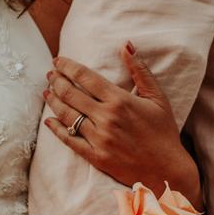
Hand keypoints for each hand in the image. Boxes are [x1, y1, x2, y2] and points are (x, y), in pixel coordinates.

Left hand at [43, 43, 202, 206]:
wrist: (166, 169)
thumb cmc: (164, 132)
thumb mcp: (157, 97)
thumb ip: (140, 70)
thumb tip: (126, 45)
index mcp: (120, 100)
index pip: (85, 77)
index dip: (68, 67)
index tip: (58, 61)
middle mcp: (106, 118)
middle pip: (71, 94)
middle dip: (56, 81)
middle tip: (50, 75)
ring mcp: (99, 138)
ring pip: (67, 115)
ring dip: (53, 101)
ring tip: (47, 92)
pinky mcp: (95, 156)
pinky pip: (69, 140)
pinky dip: (56, 129)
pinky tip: (49, 121)